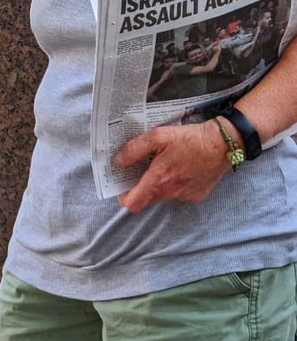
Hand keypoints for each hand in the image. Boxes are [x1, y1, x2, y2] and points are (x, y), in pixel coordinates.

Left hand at [115, 120, 229, 212]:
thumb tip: (119, 161)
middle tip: (143, 169)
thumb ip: (134, 150)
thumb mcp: (158, 136)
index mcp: (158, 180)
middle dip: (142, 187)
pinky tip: (183, 168)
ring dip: (161, 184)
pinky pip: (180, 194)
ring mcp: (185, 196)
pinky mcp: (197, 196)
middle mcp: (171, 193)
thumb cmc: (189, 139)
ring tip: (167, 164)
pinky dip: (177, 184)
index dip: (124, 197)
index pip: (133, 203)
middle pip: (148, 199)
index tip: (123, 185)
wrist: (222, 144)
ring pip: (164, 196)